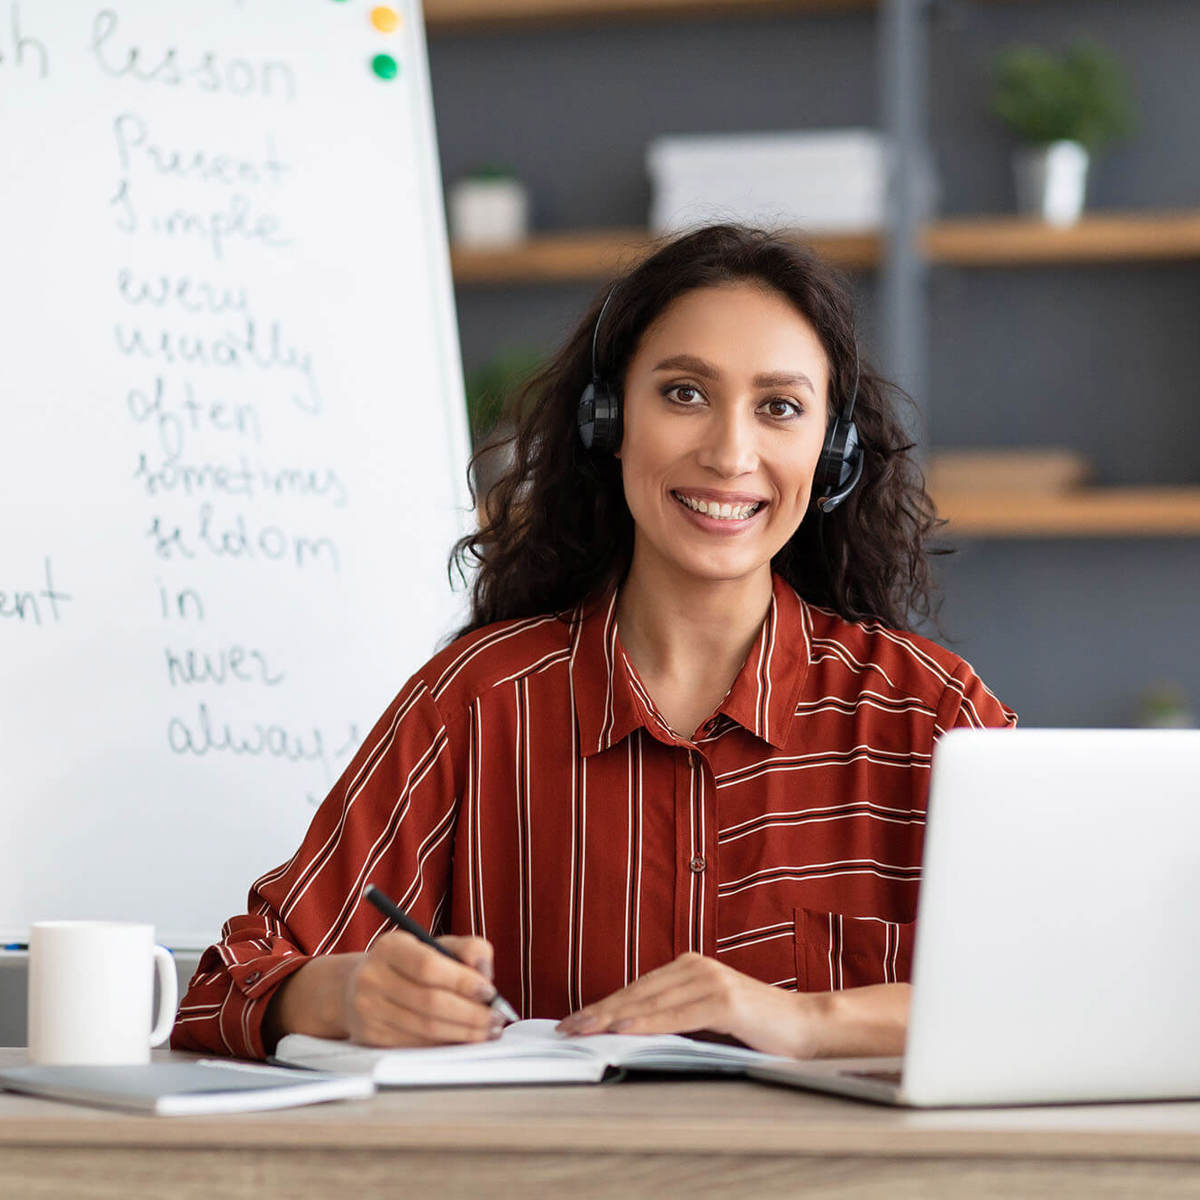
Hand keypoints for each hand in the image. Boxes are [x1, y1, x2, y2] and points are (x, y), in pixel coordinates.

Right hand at [340, 931, 501, 1046]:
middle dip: (471, 1013)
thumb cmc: (410, 965)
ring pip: (425, 1028)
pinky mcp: (371, 1037)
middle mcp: (372, 977)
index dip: (463, 981)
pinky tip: (464, 1039)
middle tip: (497, 1018)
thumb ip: (467, 949)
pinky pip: (417, 1044)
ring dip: (464, 1033)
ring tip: (489, 1031)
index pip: (428, 966)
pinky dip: (446, 1044)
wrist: (359, 988)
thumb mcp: (436, 946)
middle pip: (430, 1001)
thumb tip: (485, 970)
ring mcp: (368, 1010)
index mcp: (390, 947)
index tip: (490, 991)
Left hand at [555, 952, 823, 1058]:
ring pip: (651, 1001)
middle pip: (636, 991)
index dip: (602, 1004)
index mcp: (689, 967)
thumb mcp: (706, 1020)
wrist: (806, 1026)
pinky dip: (649, 1022)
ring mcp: (711, 981)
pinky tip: (626, 1029)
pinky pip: (677, 1014)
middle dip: (598, 1011)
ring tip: (584, 1029)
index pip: (636, 988)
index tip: (573, 1020)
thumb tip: (627, 1032)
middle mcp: (696, 967)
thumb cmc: (756, 1028)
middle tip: (566, 1027)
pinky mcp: (725, 1001)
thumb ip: (674, 1017)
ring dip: (613, 1017)